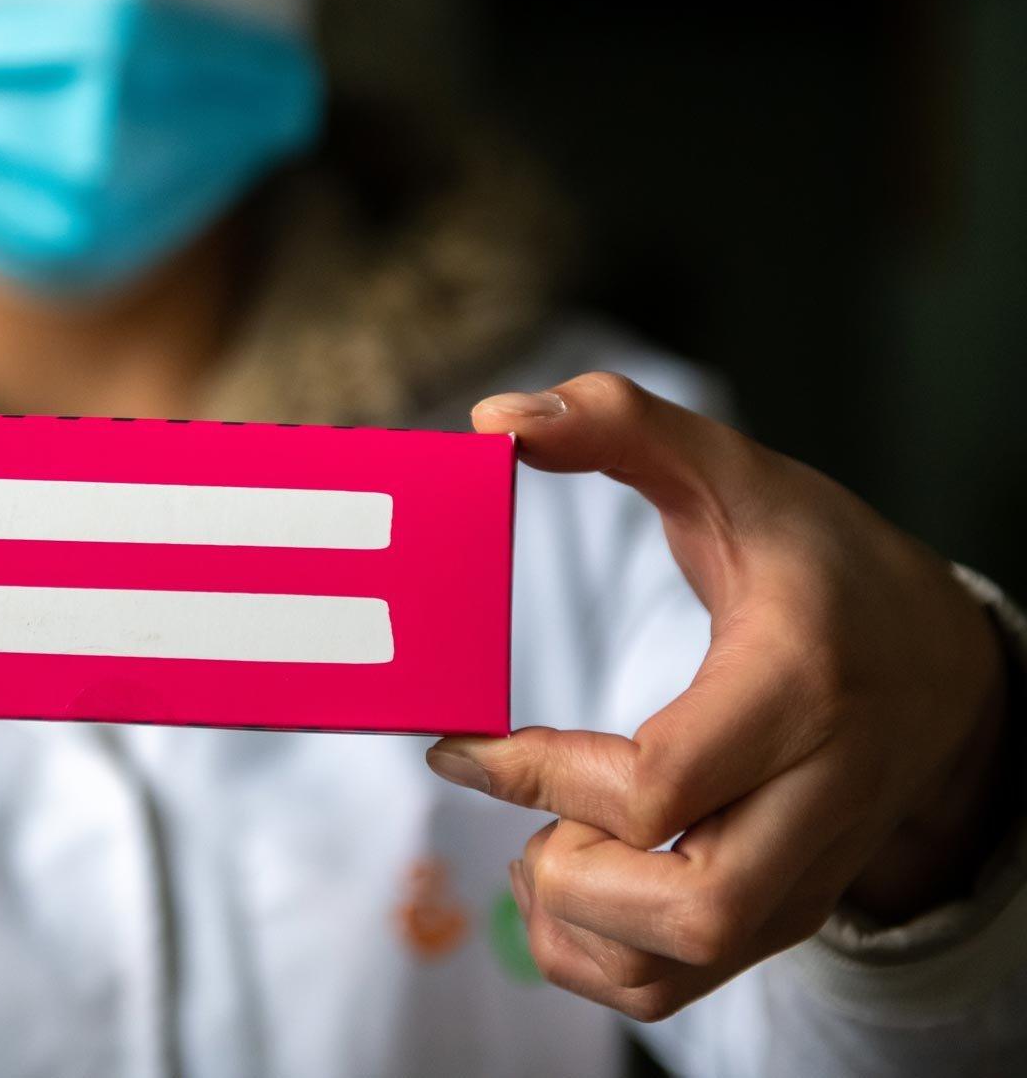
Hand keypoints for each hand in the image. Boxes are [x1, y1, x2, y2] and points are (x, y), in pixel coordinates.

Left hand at [427, 373, 1008, 1020]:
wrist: (945, 668)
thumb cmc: (825, 564)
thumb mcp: (738, 476)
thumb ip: (619, 425)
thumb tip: (496, 418)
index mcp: (796, 684)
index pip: (659, 780)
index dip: (536, 773)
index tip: (462, 744)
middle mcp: (816, 795)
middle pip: (697, 910)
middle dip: (573, 878)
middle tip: (525, 817)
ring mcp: (806, 868)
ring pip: (687, 967)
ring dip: (576, 928)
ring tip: (540, 850)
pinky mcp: (787, 912)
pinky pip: (682, 988)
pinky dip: (598, 962)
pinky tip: (568, 884)